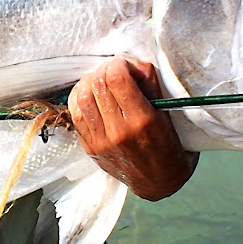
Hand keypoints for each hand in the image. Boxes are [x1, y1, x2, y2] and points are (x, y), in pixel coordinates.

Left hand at [68, 57, 196, 200]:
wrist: (158, 181)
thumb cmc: (167, 143)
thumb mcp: (166, 112)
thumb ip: (148, 83)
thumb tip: (128, 62)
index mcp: (143, 121)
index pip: (117, 79)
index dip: (118, 65)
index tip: (124, 66)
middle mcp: (119, 132)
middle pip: (97, 85)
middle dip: (104, 71)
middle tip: (112, 72)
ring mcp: (101, 142)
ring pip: (81, 98)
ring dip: (89, 83)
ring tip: (100, 83)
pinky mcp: (90, 147)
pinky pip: (75, 115)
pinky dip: (80, 100)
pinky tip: (91, 97)